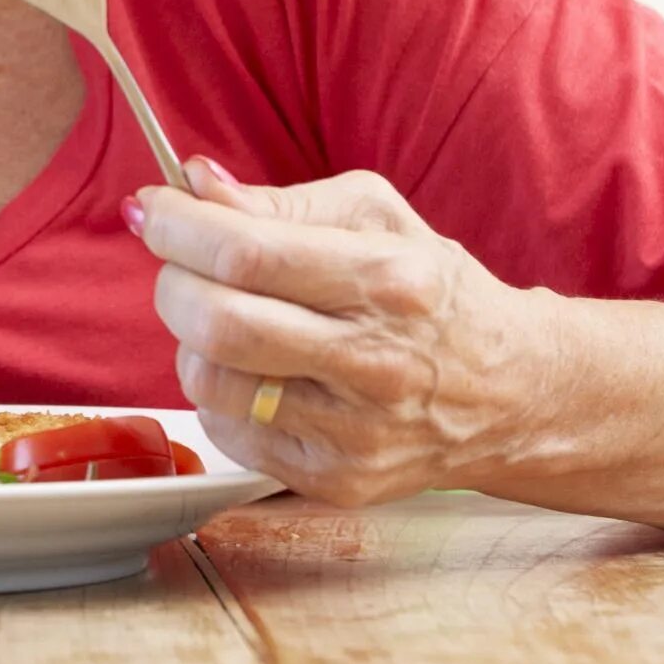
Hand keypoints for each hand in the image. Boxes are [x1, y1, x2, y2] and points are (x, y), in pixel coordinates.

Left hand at [130, 159, 549, 506]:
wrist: (512, 393)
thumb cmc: (434, 294)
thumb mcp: (375, 218)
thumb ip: (280, 202)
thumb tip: (195, 183)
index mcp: (386, 280)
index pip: (246, 253)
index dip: (177, 227)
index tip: (152, 208)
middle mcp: (374, 362)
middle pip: (218, 324)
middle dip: (172, 282)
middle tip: (180, 264)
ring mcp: (354, 432)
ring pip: (211, 382)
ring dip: (189, 340)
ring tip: (222, 320)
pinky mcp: (335, 479)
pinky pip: (228, 431)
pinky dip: (218, 392)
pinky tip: (256, 372)